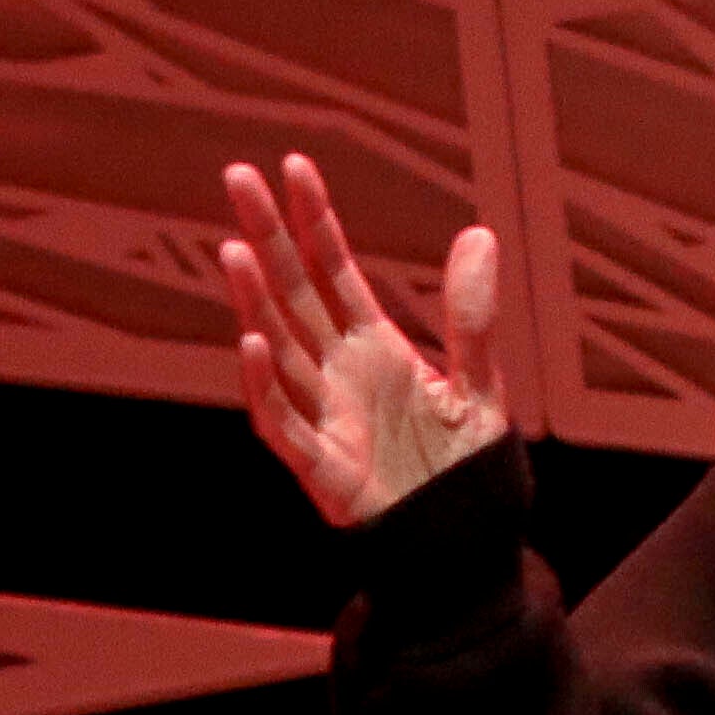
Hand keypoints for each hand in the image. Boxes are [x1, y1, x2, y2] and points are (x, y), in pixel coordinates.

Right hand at [223, 156, 516, 528]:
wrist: (466, 549)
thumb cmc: (464, 472)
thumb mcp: (479, 385)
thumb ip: (472, 317)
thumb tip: (479, 232)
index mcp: (372, 348)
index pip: (332, 270)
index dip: (313, 220)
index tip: (293, 165)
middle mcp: (338, 375)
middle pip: (292, 293)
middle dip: (265, 238)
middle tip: (237, 177)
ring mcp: (325, 418)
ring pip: (278, 349)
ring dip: (254, 302)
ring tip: (234, 250)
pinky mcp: (322, 469)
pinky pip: (284, 424)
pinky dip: (266, 385)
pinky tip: (254, 343)